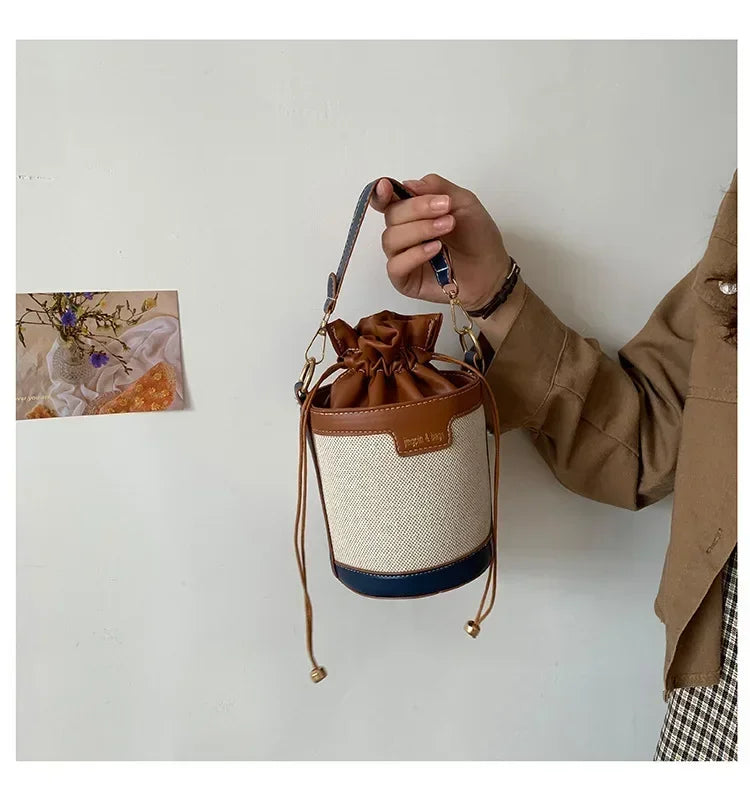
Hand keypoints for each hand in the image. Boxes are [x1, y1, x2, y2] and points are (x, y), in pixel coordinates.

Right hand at [370, 174, 510, 309]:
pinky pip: (395, 265)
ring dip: (419, 230)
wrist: (491, 269)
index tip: (387, 187)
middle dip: (417, 209)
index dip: (381, 193)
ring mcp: (402, 257)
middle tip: (445, 209)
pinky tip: (435, 249)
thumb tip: (407, 184)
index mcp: (412, 213)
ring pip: (391, 239)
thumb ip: (436, 187)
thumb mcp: (463, 201)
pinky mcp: (404, 280)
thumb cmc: (477, 236)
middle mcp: (403, 233)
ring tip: (447, 227)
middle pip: (391, 215)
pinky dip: (414, 254)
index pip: (386, 201)